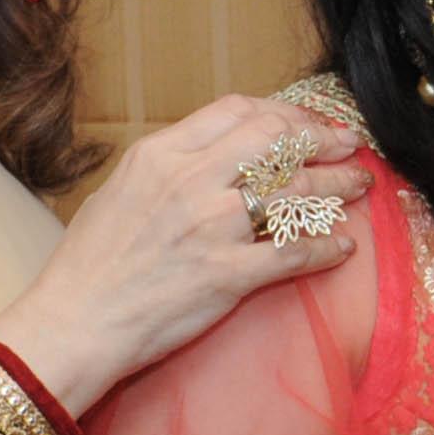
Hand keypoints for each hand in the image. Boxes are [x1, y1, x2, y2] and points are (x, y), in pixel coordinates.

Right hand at [0, 95, 368, 411]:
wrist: (74, 322)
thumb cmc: (89, 264)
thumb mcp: (120, 190)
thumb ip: (168, 167)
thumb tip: (211, 156)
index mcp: (161, 154)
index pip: (238, 112)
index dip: (284, 112)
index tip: (306, 123)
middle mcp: (190, 181)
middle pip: (276, 141)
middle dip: (321, 139)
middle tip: (347, 146)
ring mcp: (212, 227)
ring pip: (295, 190)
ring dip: (336, 185)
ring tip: (359, 186)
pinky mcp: (228, 274)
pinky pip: (294, 253)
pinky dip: (326, 247)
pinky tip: (342, 247)